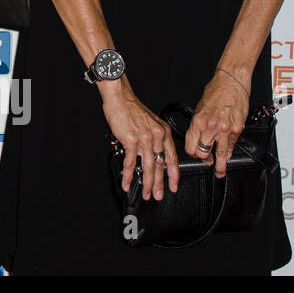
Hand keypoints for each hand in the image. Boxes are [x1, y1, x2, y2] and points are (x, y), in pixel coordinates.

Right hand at [102, 82, 179, 199]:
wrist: (120, 97)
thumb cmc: (131, 109)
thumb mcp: (149, 123)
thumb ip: (152, 139)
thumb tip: (149, 155)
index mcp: (163, 132)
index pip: (171, 158)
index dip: (173, 174)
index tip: (173, 186)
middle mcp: (156, 136)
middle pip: (160, 165)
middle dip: (160, 184)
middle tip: (159, 195)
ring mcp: (144, 138)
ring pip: (148, 167)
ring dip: (147, 183)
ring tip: (146, 194)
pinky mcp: (130, 140)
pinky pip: (131, 162)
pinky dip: (129, 175)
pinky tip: (128, 183)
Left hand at [185, 71, 248, 178]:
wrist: (231, 82)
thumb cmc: (215, 91)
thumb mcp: (199, 107)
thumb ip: (198, 124)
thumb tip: (197, 136)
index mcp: (198, 121)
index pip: (190, 146)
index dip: (191, 153)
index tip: (193, 155)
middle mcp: (211, 127)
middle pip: (203, 152)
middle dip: (204, 160)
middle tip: (206, 162)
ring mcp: (225, 129)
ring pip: (220, 154)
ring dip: (219, 165)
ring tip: (219, 171)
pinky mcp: (238, 129)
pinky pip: (232, 146)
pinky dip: (229, 152)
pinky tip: (228, 155)